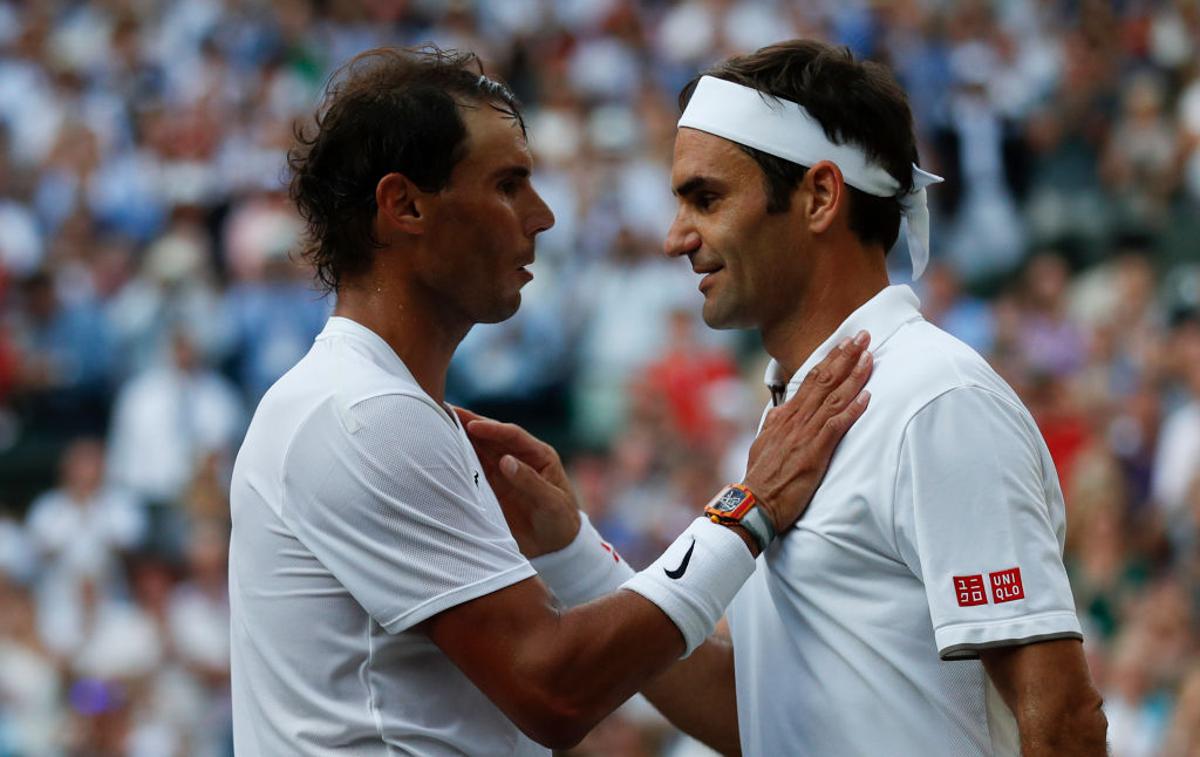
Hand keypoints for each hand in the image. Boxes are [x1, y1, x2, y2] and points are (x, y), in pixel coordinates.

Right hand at [454, 407, 581, 556]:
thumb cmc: (560, 521)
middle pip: (491, 437)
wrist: (556, 548)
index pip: (512, 435)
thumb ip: (530, 481)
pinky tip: (441, 455)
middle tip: (444, 410)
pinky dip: (458, 462)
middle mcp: (518, 458)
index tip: (471, 426)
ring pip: (478, 450)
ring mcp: (503, 472)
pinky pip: (473, 470)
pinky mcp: (491, 488)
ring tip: (436, 425)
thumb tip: (505, 461)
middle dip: (469, 424)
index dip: (492, 429)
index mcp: (538, 455)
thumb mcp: (552, 502)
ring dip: (459, 439)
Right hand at [742, 331, 872, 533]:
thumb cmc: (760, 477)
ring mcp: (804, 435)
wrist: (754, 502)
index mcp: (785, 416)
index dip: (831, 359)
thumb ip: (774, 424)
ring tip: (869, 357)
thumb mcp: (763, 443)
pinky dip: (852, 411)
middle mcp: (795, 420)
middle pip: (825, 381)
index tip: (845, 343)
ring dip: (853, 377)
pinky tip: (867, 398)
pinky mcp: (813, 453)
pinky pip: (835, 427)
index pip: (811, 380)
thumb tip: (780, 409)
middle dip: (845, 357)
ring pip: (833, 399)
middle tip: (863, 336)